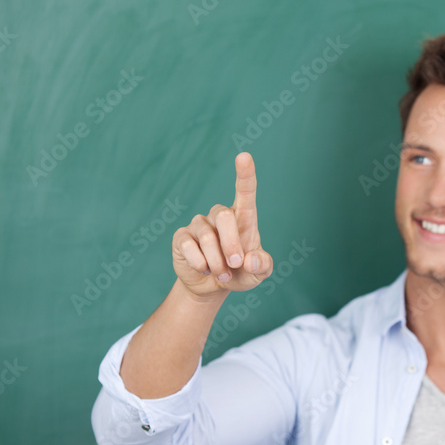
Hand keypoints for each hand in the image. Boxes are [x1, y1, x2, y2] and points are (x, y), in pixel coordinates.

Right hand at [172, 152, 273, 298]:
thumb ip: (262, 266)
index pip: (245, 192)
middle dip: (231, 246)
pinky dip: (200, 264)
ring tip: (222, 275)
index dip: (245, 174)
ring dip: (217, 263)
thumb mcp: (258, 275)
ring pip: (207, 237)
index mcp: (243, 218)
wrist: (213, 287)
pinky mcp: (182, 237)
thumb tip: (250, 259)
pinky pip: (189, 247)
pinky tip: (204, 269)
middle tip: (235, 265)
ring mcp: (199, 225)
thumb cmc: (240, 274)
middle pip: (225, 217)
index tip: (244, 156)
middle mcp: (220, 216)